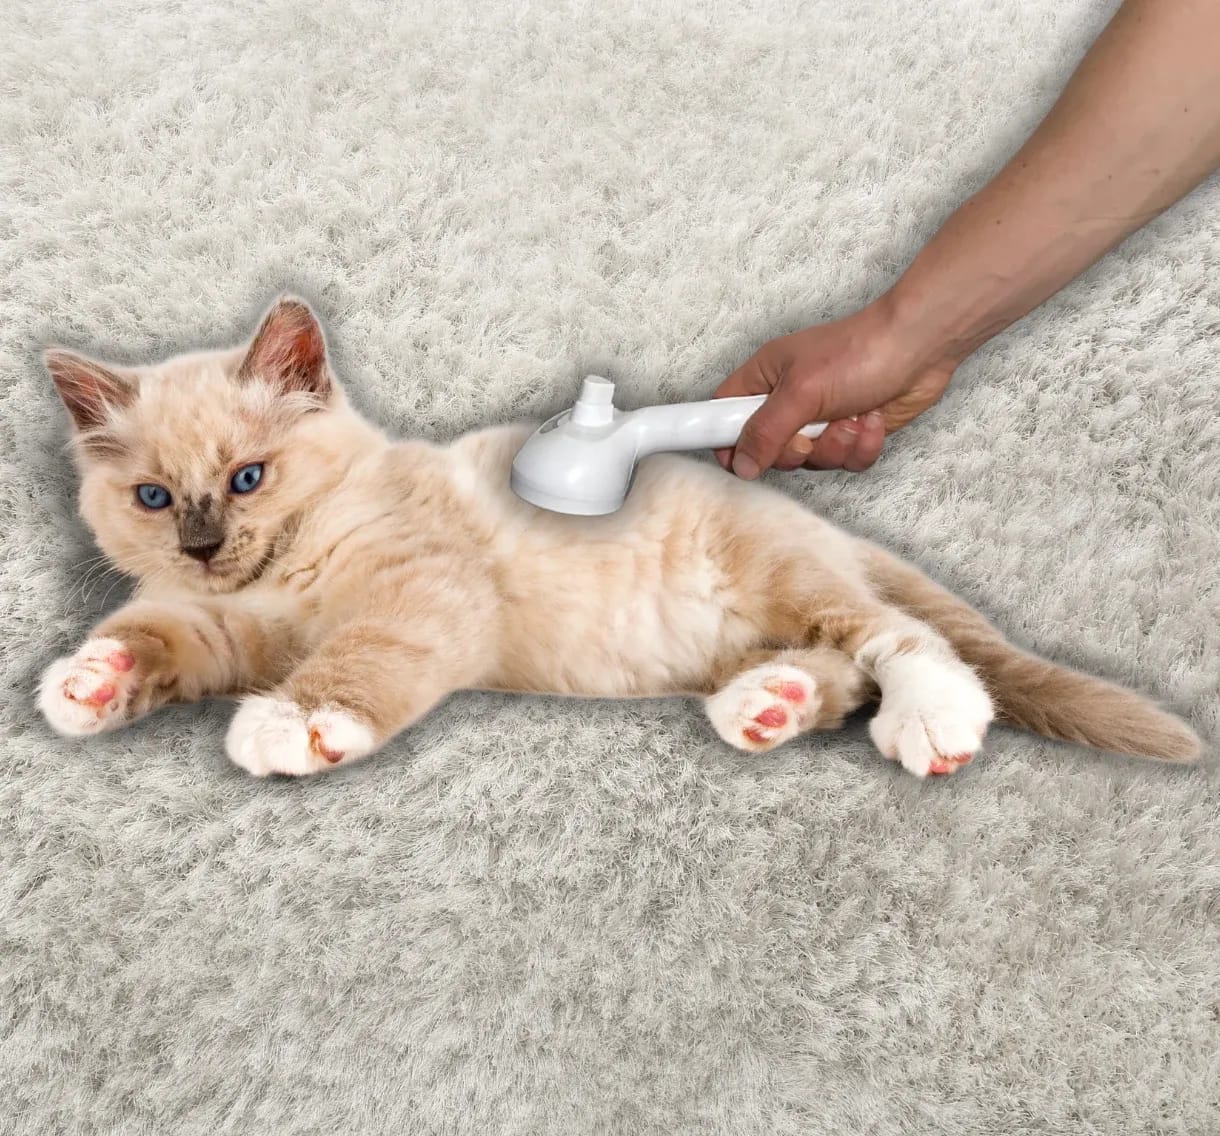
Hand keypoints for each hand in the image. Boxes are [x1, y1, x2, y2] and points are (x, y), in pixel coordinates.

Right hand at [713, 299, 956, 477]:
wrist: (921, 348)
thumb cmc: (860, 351)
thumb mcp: (801, 392)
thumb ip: (765, 431)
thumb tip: (741, 463)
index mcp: (764, 379)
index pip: (724, 416)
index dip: (728, 441)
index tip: (739, 459)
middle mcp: (788, 400)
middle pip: (769, 451)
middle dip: (796, 450)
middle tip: (810, 434)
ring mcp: (820, 418)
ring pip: (810, 461)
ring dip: (835, 447)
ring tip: (851, 419)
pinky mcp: (850, 433)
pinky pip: (844, 462)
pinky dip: (861, 448)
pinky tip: (872, 421)